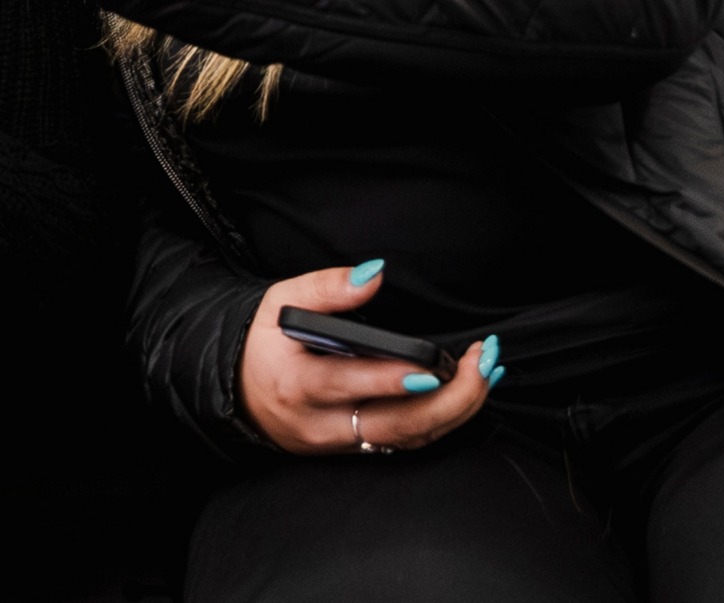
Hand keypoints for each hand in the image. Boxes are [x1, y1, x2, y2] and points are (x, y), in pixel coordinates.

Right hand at [239, 262, 498, 454]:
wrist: (238, 391)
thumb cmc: (263, 343)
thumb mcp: (280, 302)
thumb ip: (326, 288)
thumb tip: (373, 274)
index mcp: (296, 384)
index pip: (348, 384)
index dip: (392, 380)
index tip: (432, 367)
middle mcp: (320, 424)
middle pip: (394, 426)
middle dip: (449, 400)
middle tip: (481, 365)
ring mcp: (340, 444)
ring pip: (407, 439)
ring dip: (455, 411)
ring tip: (485, 374)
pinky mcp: (354, 450)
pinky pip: (405, 443)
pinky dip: (442, 421)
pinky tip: (467, 395)